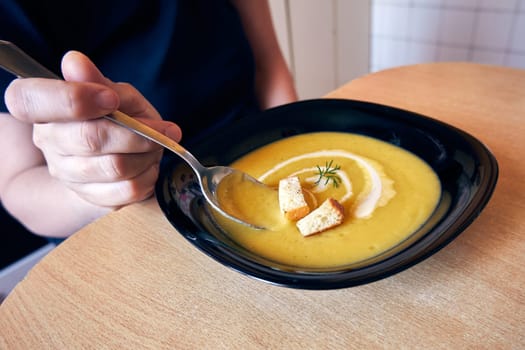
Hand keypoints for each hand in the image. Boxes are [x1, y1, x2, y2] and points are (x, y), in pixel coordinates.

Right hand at [4, 51, 181, 207]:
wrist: (116, 159)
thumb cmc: (116, 117)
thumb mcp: (114, 92)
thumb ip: (98, 81)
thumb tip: (74, 62)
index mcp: (41, 107)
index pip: (28, 100)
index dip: (73, 99)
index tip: (111, 99)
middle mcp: (47, 142)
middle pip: (89, 139)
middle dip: (135, 133)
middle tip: (160, 129)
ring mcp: (67, 174)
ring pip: (115, 167)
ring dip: (147, 154)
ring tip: (155, 146)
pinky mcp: (90, 196)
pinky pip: (127, 189)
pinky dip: (148, 174)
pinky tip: (148, 165)